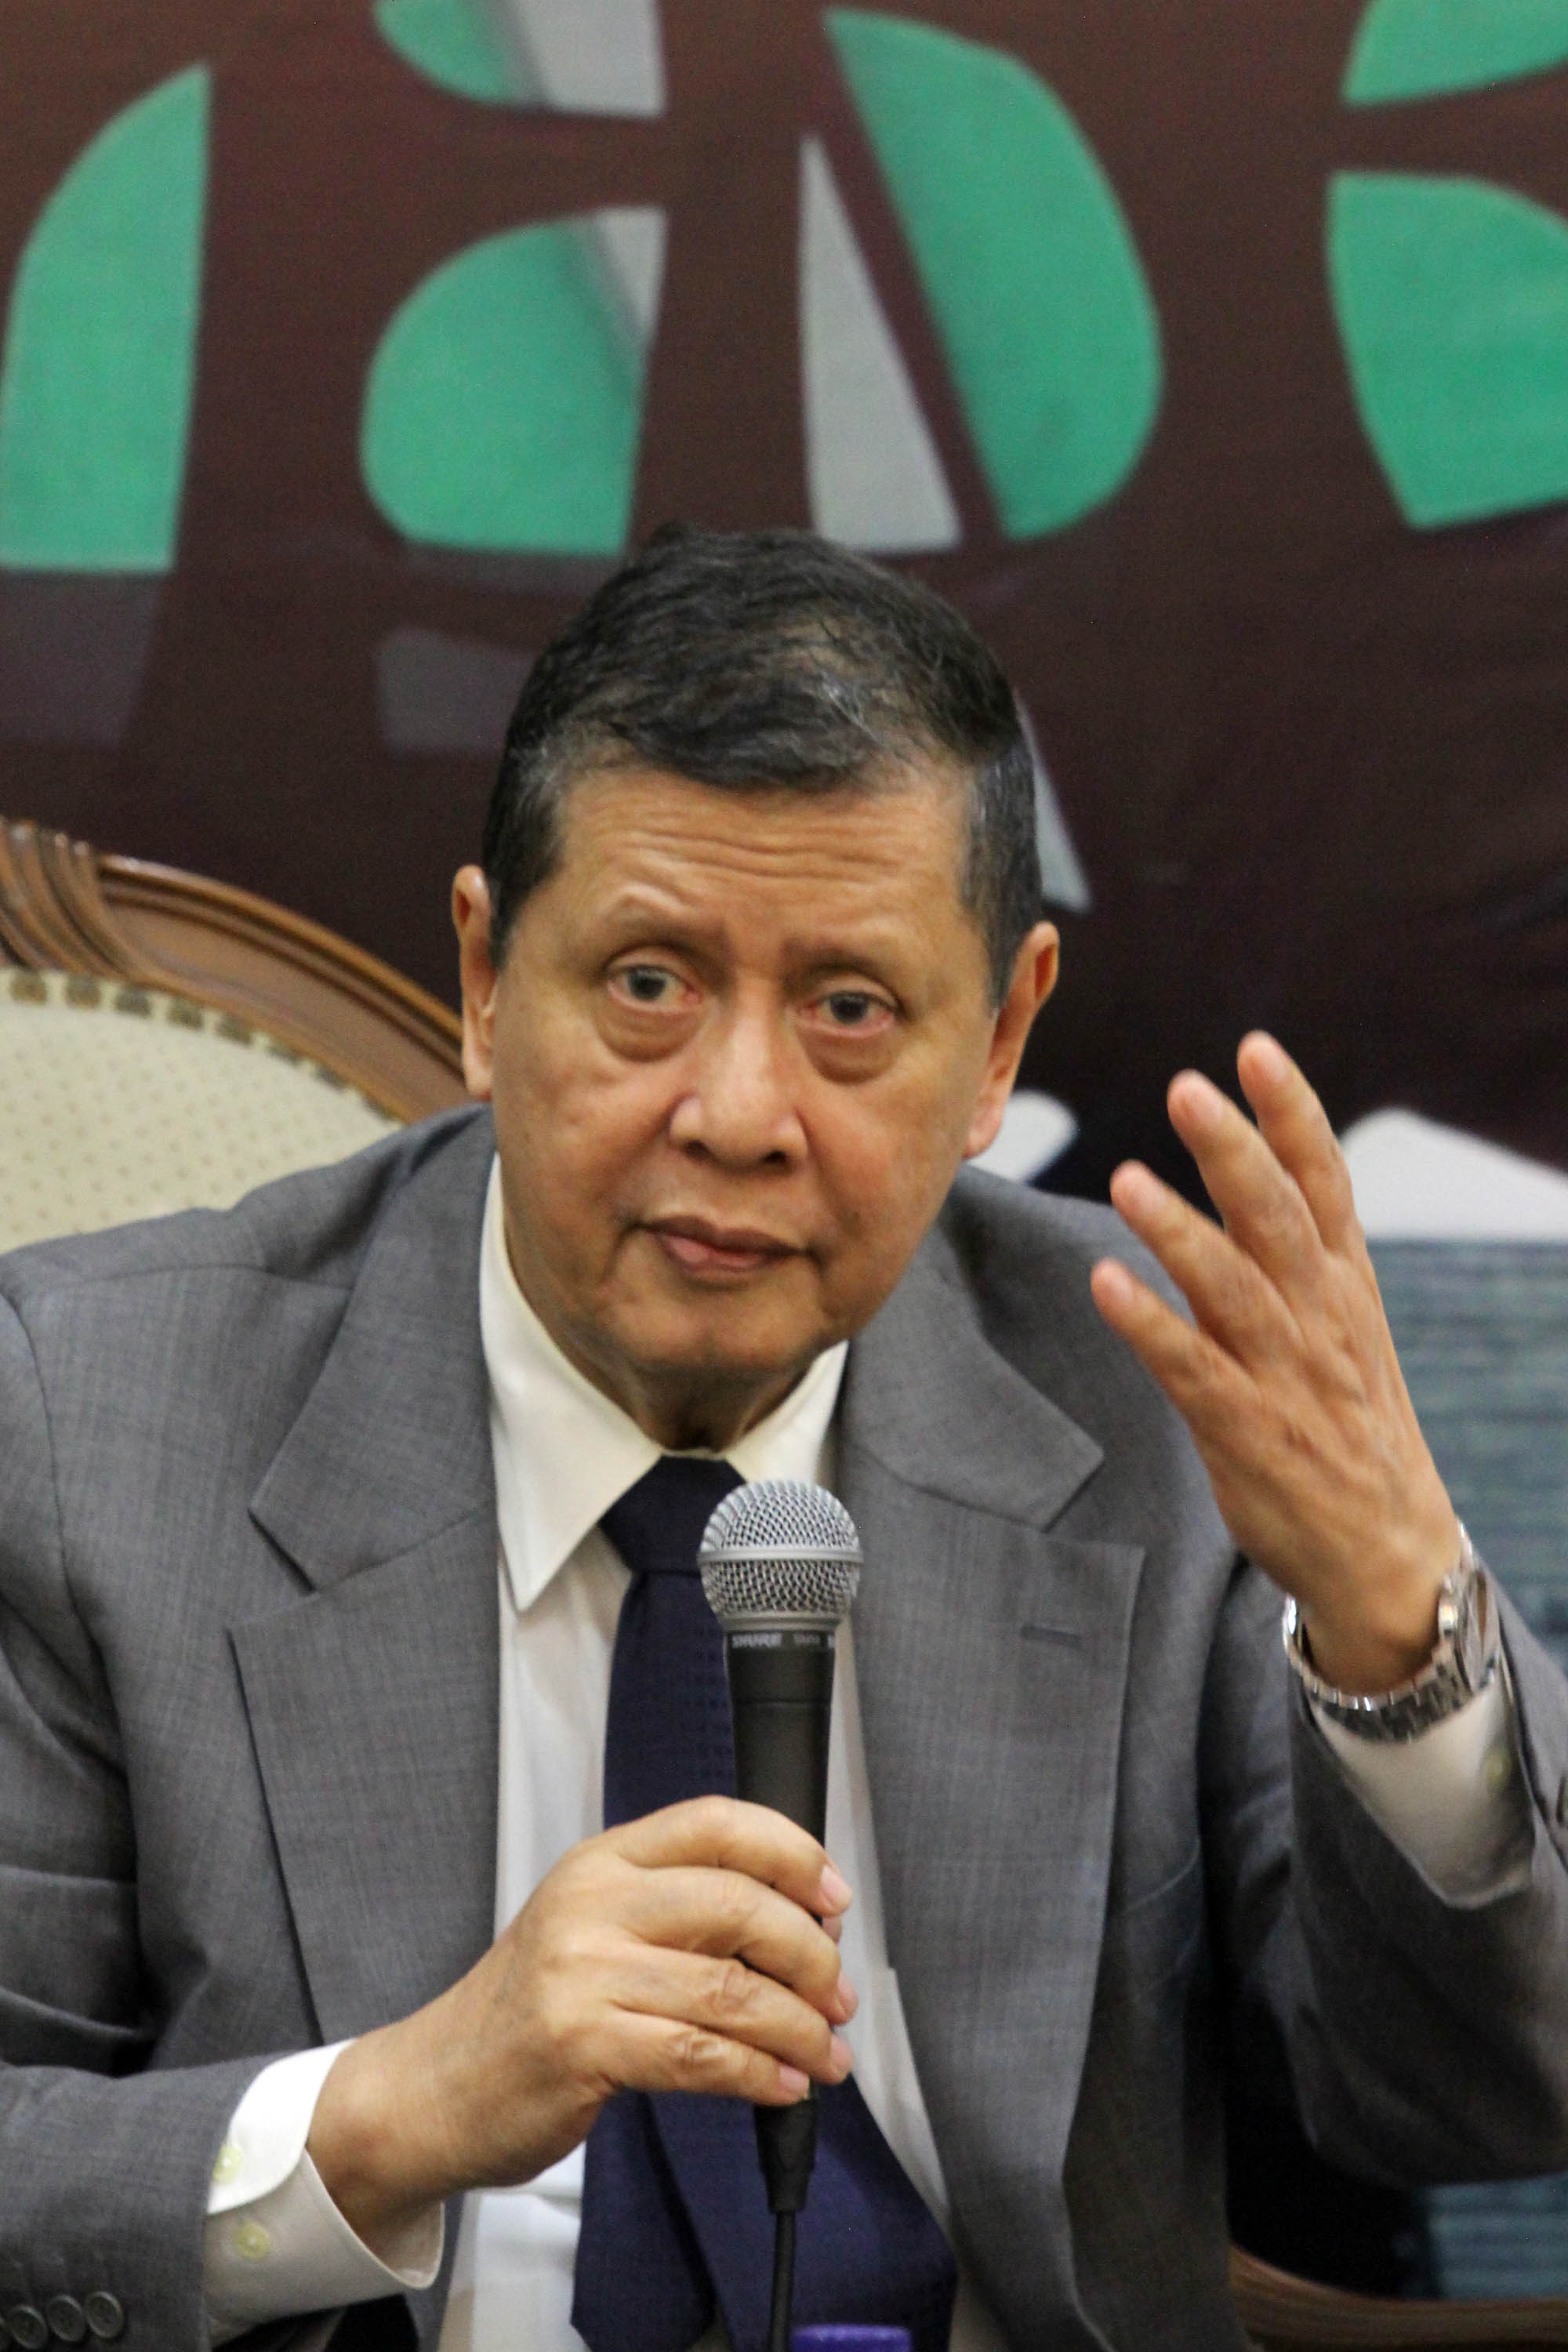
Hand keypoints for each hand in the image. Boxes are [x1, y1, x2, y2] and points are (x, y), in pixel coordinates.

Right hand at [307, 1797, 855, 2257]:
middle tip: (838, 1995)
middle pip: (739, 1903)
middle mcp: (593, 1903)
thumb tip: (796, 1926)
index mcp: (602, 1860)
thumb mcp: (591, 1929)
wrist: (434, 2086)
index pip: (716, 1823)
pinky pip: (700, 2055)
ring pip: (730, 1988)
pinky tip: (784, 2086)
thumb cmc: (527, 2012)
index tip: (835, 1897)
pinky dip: (758, 2074)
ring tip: (826, 2055)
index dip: (792, 1852)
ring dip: (799, 2028)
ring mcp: (583, 1972)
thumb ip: (675, 1912)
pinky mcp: (581, 2044)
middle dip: (811, 1955)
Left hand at [1089, 1032, 1459, 1695]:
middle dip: (1233, 1148)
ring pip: (1234, 1286)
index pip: (1324, 1181)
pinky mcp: (1247, 1432)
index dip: (1292, 1113)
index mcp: (1343, 1284)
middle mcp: (1319, 1317)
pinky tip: (1106, 1282)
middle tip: (1186, 1087)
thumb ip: (1296, 1253)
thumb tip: (1246, 1170)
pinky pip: (1192, 1369)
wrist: (1389, 1552)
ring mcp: (1285, 1375)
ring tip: (1126, 1177)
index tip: (1254, 1049)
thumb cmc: (1351, 1427)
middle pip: (1278, 1216)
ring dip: (1178, 1229)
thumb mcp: (1342, 1325)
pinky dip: (1150, 1325)